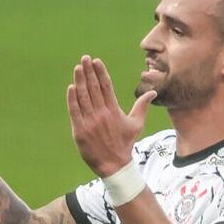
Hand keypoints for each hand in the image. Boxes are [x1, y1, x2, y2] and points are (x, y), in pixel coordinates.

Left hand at [66, 55, 156, 176]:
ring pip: (83, 97)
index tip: (96, 61)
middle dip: (89, 71)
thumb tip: (152, 93)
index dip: (100, 72)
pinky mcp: (80, 131)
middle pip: (94, 88)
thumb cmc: (125, 143)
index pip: (106, 86)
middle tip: (84, 58)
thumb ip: (142, 106)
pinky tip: (71, 87)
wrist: (114, 165)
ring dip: (80, 81)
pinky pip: (75, 111)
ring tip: (78, 68)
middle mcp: (102, 114)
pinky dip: (72, 99)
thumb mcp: (136, 124)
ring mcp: (90, 122)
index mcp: (114, 110)